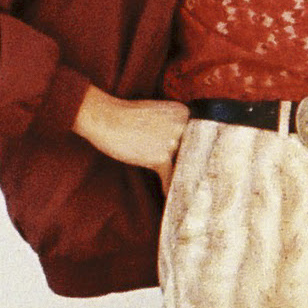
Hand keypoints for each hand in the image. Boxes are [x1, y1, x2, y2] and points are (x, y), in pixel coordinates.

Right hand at [74, 87, 191, 177]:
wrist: (106, 118)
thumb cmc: (128, 116)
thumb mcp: (157, 114)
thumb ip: (173, 127)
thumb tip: (185, 149)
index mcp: (184, 112)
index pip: (198, 135)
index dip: (196, 149)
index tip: (201, 160)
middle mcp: (182, 126)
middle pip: (192, 151)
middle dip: (189, 162)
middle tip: (196, 176)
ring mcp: (172, 142)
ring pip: (181, 165)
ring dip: (178, 175)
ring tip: (181, 186)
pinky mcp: (160, 158)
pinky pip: (169, 177)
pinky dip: (167, 187)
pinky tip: (168, 195)